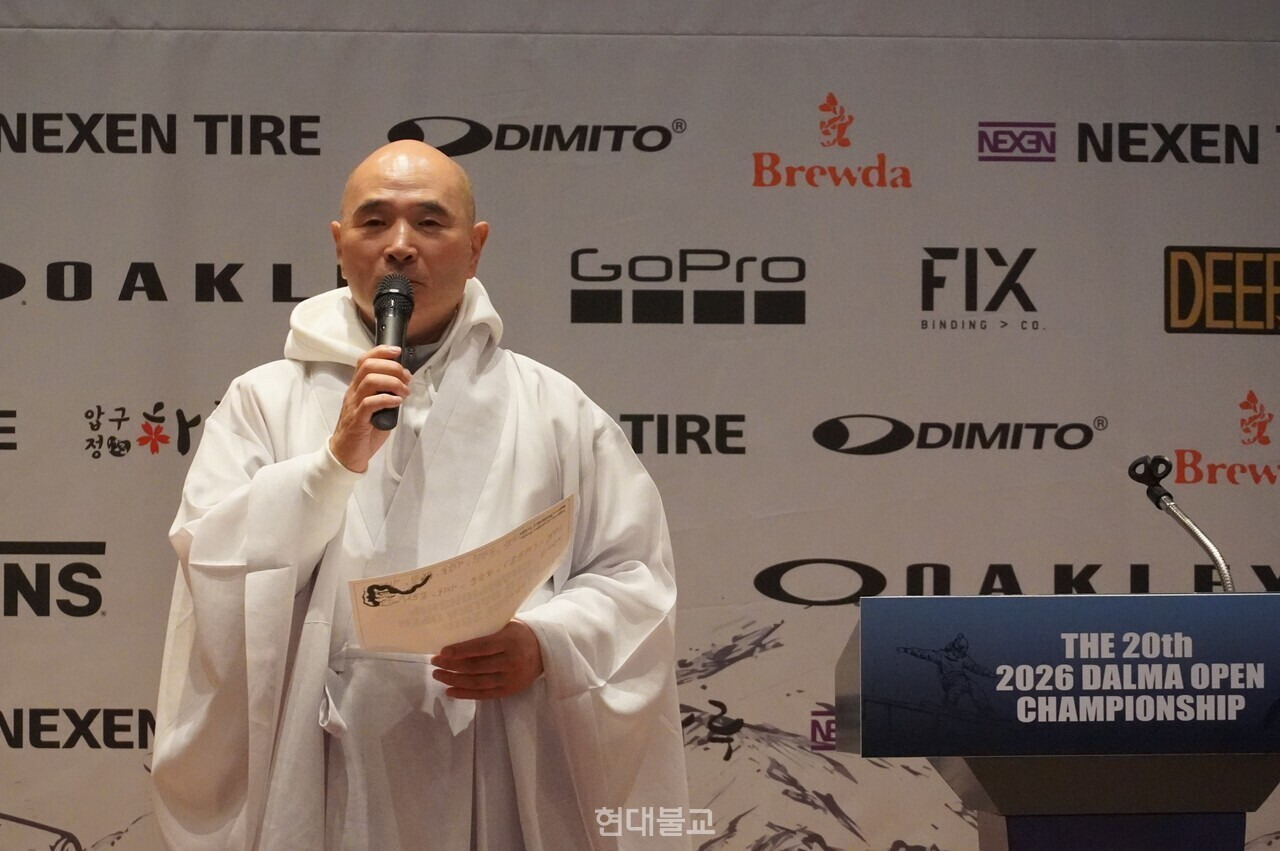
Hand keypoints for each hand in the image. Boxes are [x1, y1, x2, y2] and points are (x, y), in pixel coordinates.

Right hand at [328, 345, 410, 471]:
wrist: (347, 454)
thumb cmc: (364, 431)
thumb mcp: (377, 408)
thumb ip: (386, 395)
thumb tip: (404, 385)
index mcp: (357, 387)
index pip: (364, 360)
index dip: (381, 352)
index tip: (397, 351)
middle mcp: (354, 392)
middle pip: (368, 367)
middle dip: (392, 367)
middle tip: (407, 378)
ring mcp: (354, 405)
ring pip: (369, 381)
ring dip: (392, 383)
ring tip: (404, 392)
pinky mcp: (357, 419)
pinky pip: (370, 403)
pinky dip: (387, 399)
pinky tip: (397, 402)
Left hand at [431, 620, 544, 699]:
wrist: (544, 652)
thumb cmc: (520, 634)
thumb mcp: (508, 624)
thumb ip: (488, 627)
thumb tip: (456, 629)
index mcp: (510, 641)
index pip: (481, 647)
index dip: (461, 650)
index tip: (442, 652)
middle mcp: (511, 661)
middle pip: (476, 666)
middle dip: (452, 665)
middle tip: (434, 662)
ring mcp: (510, 678)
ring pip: (477, 682)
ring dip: (454, 680)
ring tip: (438, 675)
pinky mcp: (509, 690)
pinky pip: (484, 695)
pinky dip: (465, 694)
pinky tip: (450, 690)